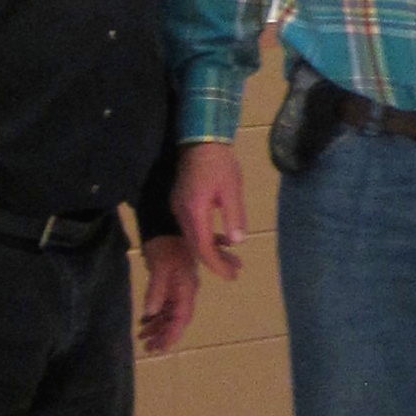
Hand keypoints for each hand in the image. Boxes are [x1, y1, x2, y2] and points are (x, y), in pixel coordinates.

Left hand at [137, 233, 200, 355]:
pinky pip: (165, 303)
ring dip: (158, 325)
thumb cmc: (165, 244)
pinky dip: (155, 314)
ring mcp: (178, 285)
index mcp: (186, 288)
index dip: (171, 334)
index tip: (160, 348)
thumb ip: (156, 290)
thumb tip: (150, 312)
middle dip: (163, 334)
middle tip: (149, 347)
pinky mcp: (170, 280)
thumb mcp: (160, 267)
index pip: (181, 318)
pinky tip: (144, 321)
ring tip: (143, 337)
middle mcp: (185, 289)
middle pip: (176, 318)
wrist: (165, 223)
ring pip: (170, 312)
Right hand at [173, 141, 247, 280]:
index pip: (202, 246)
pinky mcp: (182, 203)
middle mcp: (181, 212)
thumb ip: (234, 215)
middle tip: (234, 273)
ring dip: (212, 251)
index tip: (230, 276)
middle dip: (215, 262)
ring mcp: (179, 208)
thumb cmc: (219, 162)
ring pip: (193, 238)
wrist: (199, 140)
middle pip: (196, 246)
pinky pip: (193, 228)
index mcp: (194, 210)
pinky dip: (207, 238)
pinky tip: (223, 241)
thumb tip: (237, 242)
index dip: (215, 264)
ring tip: (233, 262)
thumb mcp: (232, 189)